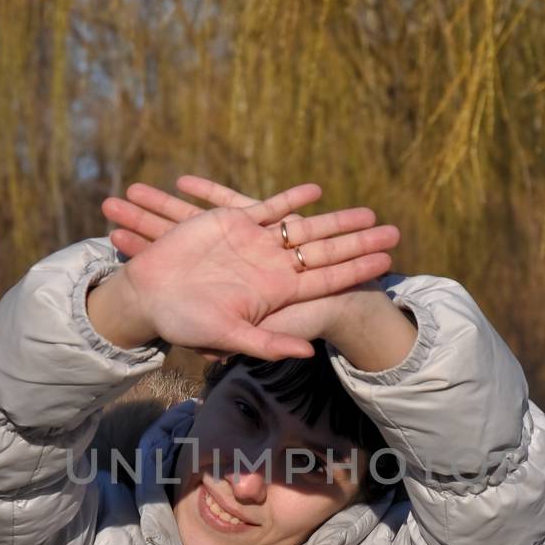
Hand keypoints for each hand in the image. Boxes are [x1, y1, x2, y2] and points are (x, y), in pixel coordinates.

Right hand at [104, 185, 396, 360]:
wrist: (149, 293)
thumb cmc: (184, 322)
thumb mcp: (228, 335)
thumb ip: (268, 343)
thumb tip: (309, 353)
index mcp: (276, 293)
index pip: (327, 278)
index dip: (357, 269)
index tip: (387, 263)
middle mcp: (272, 267)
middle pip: (326, 251)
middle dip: (359, 241)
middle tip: (395, 232)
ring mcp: (255, 243)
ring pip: (304, 228)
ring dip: (336, 220)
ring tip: (368, 213)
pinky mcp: (233, 221)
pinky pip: (269, 207)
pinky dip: (291, 199)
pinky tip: (316, 191)